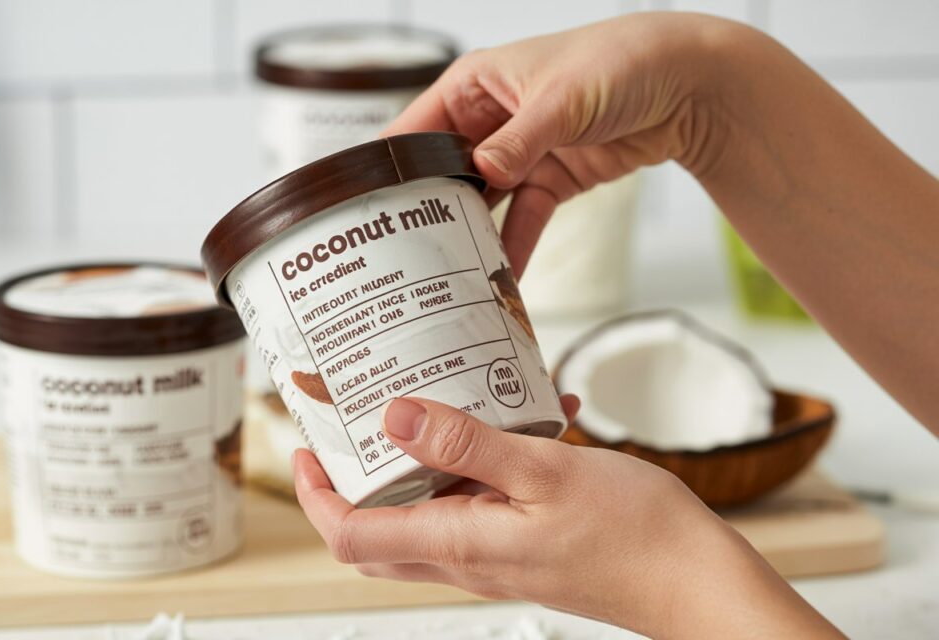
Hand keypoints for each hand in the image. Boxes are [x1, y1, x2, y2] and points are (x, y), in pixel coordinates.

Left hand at [294, 397, 841, 637]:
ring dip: (415, 468)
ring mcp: (495, 553)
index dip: (318, 496)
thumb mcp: (545, 472)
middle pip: (377, 530)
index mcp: (460, 542)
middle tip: (346, 431)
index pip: (352, 535)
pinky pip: (478, 504)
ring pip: (426, 514)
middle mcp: (468, 556)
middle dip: (349, 485)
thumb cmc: (633, 534)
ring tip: (427, 410)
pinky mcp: (523, 542)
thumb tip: (394, 418)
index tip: (305, 449)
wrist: (694, 580)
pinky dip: (477, 466)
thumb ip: (466, 446)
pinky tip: (520, 420)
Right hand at [382, 12, 738, 277]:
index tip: (365, 207)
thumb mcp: (561, 99)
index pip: (415, 128)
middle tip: (401, 255)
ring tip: (445, 276)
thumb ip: (518, 141)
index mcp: (476, 85)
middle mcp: (490, 120)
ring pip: (483, 203)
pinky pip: (524, 219)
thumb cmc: (620, 62)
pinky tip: (501, 276)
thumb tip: (482, 173)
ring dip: (470, 236)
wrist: (687, 84)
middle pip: (444, 172)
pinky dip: (514, 246)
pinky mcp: (551, 180)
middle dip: (426, 211)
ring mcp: (520, 153)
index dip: (390, 166)